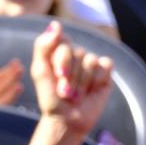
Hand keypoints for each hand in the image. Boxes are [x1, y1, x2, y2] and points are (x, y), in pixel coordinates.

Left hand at [0, 52, 23, 105]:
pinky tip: (10, 97)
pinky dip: (5, 102)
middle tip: (19, 68)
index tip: (16, 62)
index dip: (9, 69)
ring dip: (12, 90)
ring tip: (19, 83)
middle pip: (6, 84)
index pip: (2, 76)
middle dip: (13, 77)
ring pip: (5, 96)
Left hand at [31, 20, 112, 142]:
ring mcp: (90, 61)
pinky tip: (91, 90)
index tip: (58, 75)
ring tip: (75, 95)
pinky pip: (105, 65)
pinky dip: (96, 80)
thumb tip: (55, 24)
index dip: (62, 60)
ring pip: (90, 61)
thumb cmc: (50, 98)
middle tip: (64, 92)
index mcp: (57, 51)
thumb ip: (43, 48)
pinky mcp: (104, 70)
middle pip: (76, 52)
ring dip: (81, 82)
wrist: (66, 120)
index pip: (62, 41)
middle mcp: (75, 53)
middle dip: (69, 75)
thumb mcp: (40, 73)